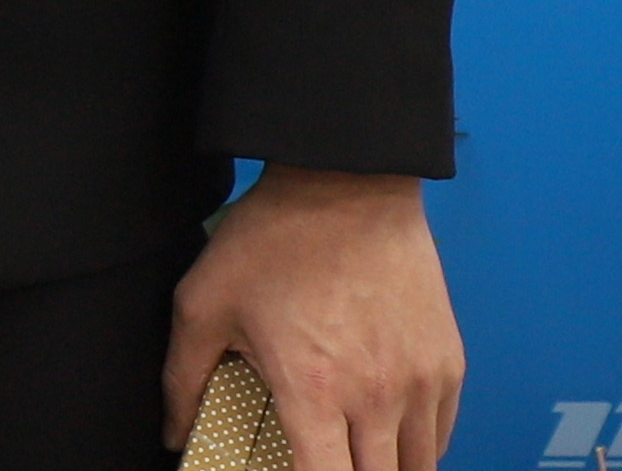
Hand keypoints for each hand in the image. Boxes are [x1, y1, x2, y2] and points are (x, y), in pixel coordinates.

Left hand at [166, 169, 458, 470]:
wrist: (347, 179)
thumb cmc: (275, 238)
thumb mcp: (204, 302)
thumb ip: (183, 378)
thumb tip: (174, 431)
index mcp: (313, 391)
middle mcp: (375, 396)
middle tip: (322, 460)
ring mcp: (419, 380)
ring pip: (417, 467)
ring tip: (356, 459)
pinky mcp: (447, 359)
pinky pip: (442, 433)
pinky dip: (419, 448)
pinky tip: (390, 439)